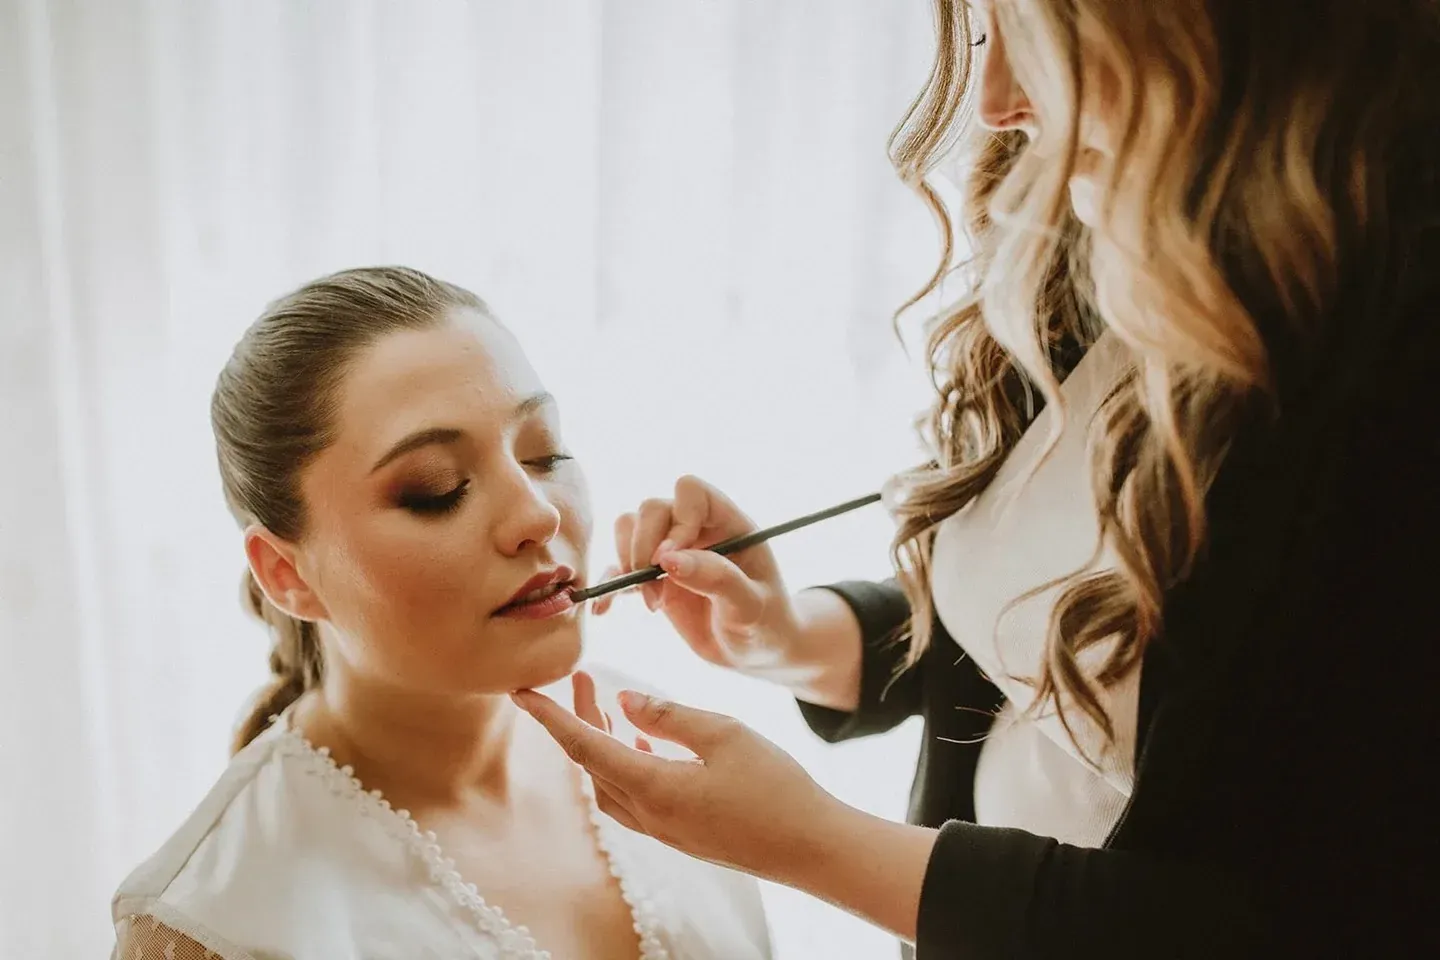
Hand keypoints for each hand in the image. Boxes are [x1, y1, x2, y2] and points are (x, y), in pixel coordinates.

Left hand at [515, 672, 844, 882]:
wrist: (813, 849)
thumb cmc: (776, 787)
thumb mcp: (725, 734)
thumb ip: (669, 715)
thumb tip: (623, 701)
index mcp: (653, 788)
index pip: (584, 747)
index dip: (550, 717)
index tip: (520, 692)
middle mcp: (649, 815)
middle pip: (593, 764)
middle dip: (579, 720)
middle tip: (580, 679)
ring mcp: (665, 830)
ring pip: (610, 784)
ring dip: (601, 744)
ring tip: (606, 705)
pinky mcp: (682, 835)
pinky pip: (635, 798)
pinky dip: (626, 765)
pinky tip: (645, 743)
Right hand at [595, 476, 799, 677]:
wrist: (754, 650)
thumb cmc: (765, 624)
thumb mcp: (750, 606)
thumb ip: (716, 579)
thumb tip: (666, 558)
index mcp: (729, 523)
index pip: (692, 492)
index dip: (677, 519)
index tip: (670, 561)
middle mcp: (697, 529)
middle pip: (651, 508)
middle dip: (643, 549)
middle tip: (656, 593)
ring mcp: (672, 550)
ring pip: (629, 528)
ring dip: (628, 564)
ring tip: (653, 603)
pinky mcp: (653, 576)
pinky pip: (618, 566)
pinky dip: (609, 585)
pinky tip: (605, 609)